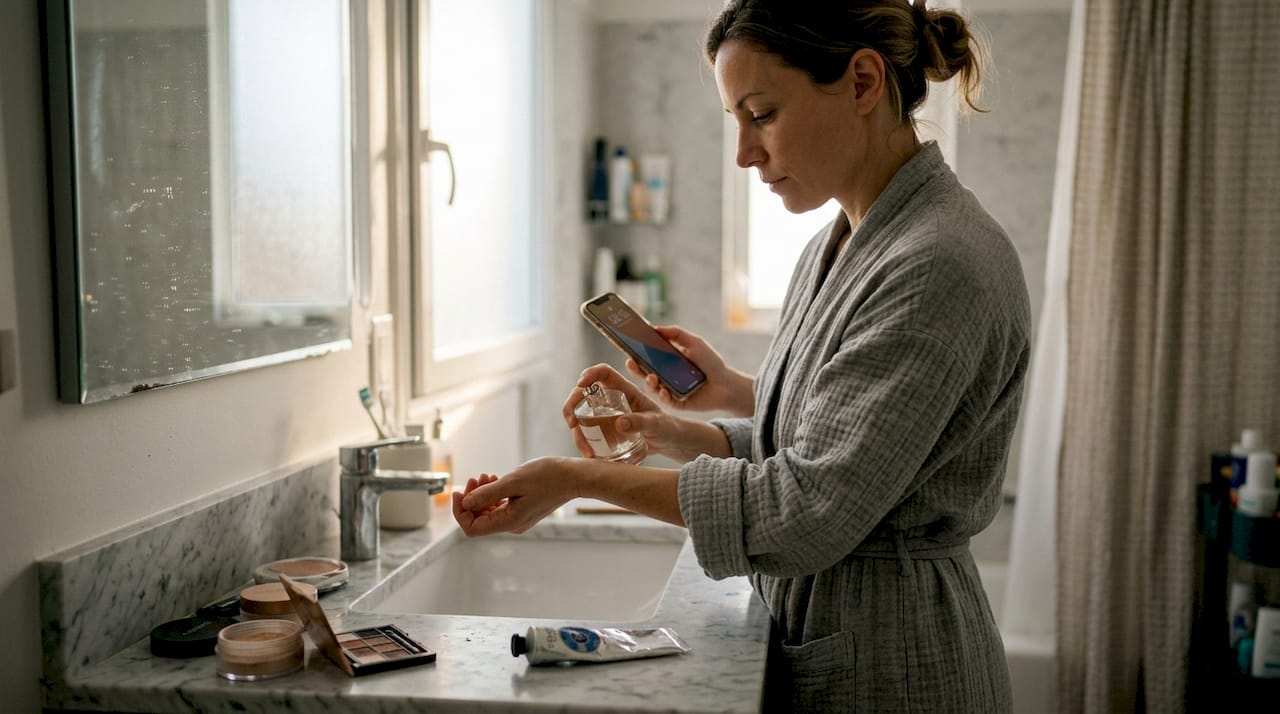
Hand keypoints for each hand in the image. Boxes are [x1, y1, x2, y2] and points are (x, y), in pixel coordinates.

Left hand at [451, 457, 578, 536]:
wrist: (574, 477)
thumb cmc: (548, 477)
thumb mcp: (513, 482)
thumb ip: (487, 494)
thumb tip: (465, 503)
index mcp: (509, 521)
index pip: (472, 528)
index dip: (460, 511)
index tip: (459, 491)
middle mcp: (512, 524)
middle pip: (478, 519)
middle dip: (472, 498)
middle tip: (478, 477)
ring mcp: (518, 518)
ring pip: (488, 511)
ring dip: (482, 494)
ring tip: (488, 475)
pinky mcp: (523, 510)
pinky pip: (500, 506)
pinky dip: (493, 493)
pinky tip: (496, 479)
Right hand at [562, 364, 729, 461]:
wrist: (669, 444)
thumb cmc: (667, 428)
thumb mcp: (657, 424)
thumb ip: (642, 422)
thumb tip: (620, 423)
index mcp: (625, 391)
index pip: (603, 373)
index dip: (589, 374)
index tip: (581, 384)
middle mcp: (612, 401)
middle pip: (582, 395)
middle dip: (571, 406)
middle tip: (572, 424)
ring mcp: (606, 416)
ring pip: (581, 417)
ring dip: (577, 432)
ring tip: (587, 451)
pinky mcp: (605, 432)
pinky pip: (587, 434)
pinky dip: (584, 444)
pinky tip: (591, 456)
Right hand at [625, 325, 754, 415]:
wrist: (727, 383)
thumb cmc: (711, 362)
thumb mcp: (694, 342)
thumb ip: (676, 333)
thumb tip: (654, 327)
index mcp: (667, 362)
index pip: (647, 357)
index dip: (636, 353)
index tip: (627, 347)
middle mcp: (665, 377)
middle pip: (644, 373)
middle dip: (635, 369)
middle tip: (630, 363)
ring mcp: (669, 391)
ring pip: (653, 388)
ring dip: (649, 383)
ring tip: (651, 377)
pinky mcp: (677, 404)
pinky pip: (666, 401)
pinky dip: (663, 395)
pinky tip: (664, 391)